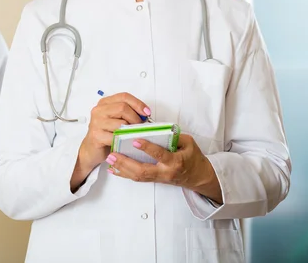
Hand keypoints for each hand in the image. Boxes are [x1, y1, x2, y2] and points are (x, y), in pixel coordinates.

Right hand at [70, 92, 149, 190]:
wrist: (91, 150)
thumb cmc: (106, 134)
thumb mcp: (116, 119)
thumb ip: (127, 113)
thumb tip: (145, 114)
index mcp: (104, 103)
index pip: (124, 96)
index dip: (138, 103)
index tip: (147, 112)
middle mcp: (99, 110)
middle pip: (123, 107)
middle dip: (136, 118)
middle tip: (140, 127)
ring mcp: (96, 122)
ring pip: (120, 122)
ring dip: (131, 130)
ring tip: (134, 135)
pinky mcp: (96, 135)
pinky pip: (116, 136)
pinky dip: (124, 139)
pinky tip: (126, 142)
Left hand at [106, 134, 222, 202]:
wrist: (198, 177)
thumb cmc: (193, 157)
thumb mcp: (189, 143)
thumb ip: (174, 136)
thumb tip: (157, 128)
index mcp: (175, 161)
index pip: (160, 155)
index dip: (147, 148)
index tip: (135, 140)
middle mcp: (165, 172)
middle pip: (143, 171)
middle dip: (126, 163)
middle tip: (113, 154)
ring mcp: (158, 178)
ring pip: (138, 176)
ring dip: (122, 168)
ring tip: (109, 159)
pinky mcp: (154, 180)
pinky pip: (137, 178)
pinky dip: (124, 174)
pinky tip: (113, 169)